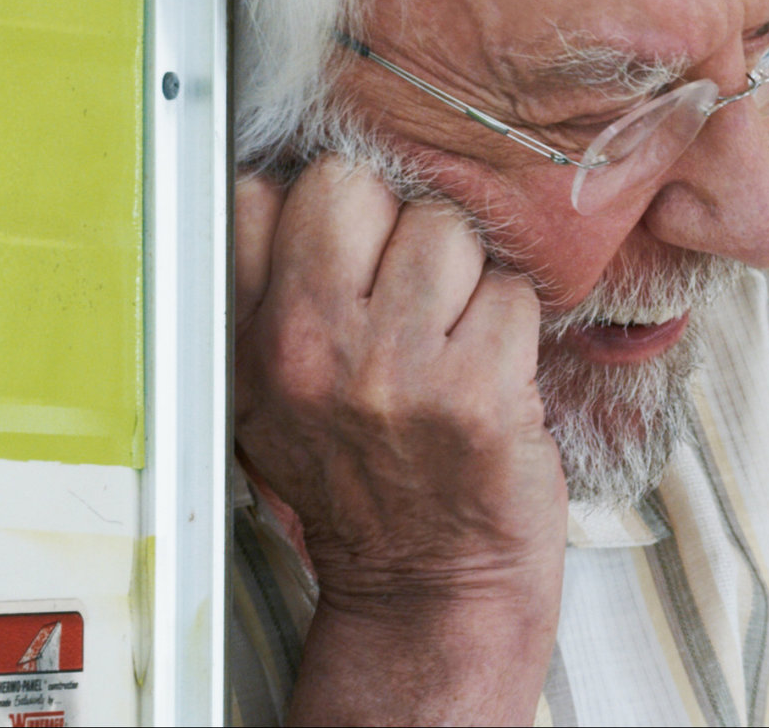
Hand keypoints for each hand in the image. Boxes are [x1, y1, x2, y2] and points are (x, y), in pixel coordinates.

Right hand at [233, 158, 565, 724]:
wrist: (427, 586)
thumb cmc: (361, 481)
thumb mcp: (272, 398)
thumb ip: (269, 294)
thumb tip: (290, 184)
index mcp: (254, 342)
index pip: (258, 196)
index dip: (317, 211)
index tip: (346, 250)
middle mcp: (312, 348)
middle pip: (353, 183)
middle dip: (392, 221)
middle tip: (408, 289)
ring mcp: (395, 368)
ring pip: (446, 228)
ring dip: (465, 273)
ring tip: (452, 336)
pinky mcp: (478, 390)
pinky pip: (512, 291)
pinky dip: (515, 324)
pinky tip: (491, 371)